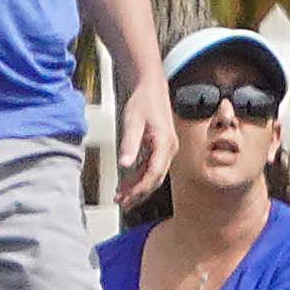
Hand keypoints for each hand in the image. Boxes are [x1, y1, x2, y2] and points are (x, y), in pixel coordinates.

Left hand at [112, 74, 173, 205]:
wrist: (151, 87)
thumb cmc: (142, 101)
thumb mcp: (132, 121)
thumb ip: (129, 143)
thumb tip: (124, 164)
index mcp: (164, 143)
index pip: (154, 174)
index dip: (140, 188)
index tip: (126, 197)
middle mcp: (169, 149)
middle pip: (155, 179)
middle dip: (138, 193)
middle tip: (121, 202)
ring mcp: (166, 150)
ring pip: (153, 176)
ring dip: (138, 188)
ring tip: (121, 197)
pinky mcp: (161, 150)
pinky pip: (151, 169)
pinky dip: (139, 178)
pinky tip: (127, 183)